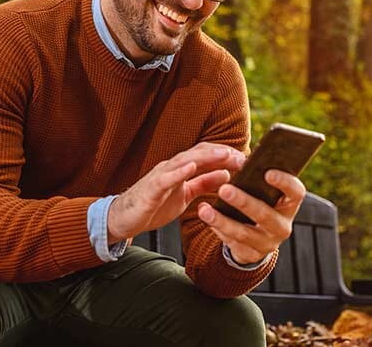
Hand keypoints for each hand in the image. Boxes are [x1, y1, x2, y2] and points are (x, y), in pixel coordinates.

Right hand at [107, 143, 244, 244]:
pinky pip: (165, 178)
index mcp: (181, 169)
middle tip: (243, 156)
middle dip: (222, 153)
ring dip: (206, 156)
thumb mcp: (185, 195)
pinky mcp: (151, 189)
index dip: (227, 155)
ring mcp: (160, 176)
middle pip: (199, 153)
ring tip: (225, 154)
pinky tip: (191, 166)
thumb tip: (226, 174)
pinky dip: (179, 171)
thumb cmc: (154, 205)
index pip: (207, 156)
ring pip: (185, 161)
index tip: (247, 159)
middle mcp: (172, 167)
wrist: (124, 218)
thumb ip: (204, 183)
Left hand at [196, 169, 305, 264]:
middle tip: (224, 189)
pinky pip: (231, 242)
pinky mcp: (250, 254)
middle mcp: (282, 226)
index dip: (284, 183)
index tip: (267, 172)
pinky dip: (217, 229)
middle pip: (265, 214)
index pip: (296, 192)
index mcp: (289, 205)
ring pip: (243, 232)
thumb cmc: (260, 203)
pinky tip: (206, 218)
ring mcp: (267, 243)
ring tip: (204, 209)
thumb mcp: (264, 192)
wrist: (258, 238)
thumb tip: (240, 158)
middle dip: (243, 202)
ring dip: (222, 220)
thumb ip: (258, 178)